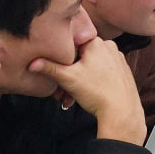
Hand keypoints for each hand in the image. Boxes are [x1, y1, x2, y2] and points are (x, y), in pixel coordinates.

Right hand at [28, 38, 145, 144]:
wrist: (122, 111)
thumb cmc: (96, 92)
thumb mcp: (68, 78)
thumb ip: (49, 68)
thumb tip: (31, 63)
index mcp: (96, 42)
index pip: (72, 44)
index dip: (63, 59)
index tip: (60, 73)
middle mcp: (109, 46)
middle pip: (82, 56)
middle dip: (71, 72)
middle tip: (64, 90)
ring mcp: (118, 58)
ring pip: (92, 65)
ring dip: (81, 79)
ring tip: (75, 96)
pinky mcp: (123, 70)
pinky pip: (103, 72)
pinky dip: (94, 81)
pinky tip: (90, 94)